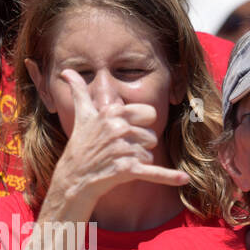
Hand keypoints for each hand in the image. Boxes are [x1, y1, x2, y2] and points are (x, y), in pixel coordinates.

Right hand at [48, 70, 189, 205]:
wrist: (73, 177)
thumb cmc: (80, 144)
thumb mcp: (81, 115)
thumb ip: (78, 90)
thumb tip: (66, 70)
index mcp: (112, 112)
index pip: (148, 113)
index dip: (140, 124)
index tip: (125, 130)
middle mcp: (118, 128)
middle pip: (151, 136)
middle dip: (141, 145)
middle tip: (121, 149)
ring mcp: (123, 149)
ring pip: (150, 154)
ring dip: (138, 161)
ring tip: (118, 162)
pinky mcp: (127, 169)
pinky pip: (154, 171)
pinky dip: (168, 177)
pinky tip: (184, 178)